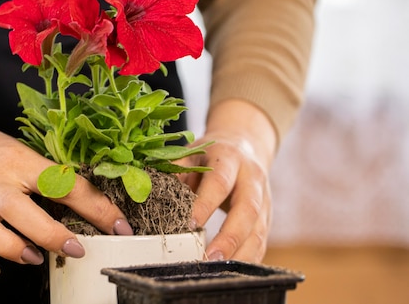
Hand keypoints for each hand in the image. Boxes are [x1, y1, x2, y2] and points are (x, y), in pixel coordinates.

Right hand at [0, 63, 131, 276]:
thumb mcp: (18, 153)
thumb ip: (45, 177)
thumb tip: (90, 207)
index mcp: (16, 160)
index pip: (62, 183)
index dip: (96, 208)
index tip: (120, 228)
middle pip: (20, 211)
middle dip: (52, 235)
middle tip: (76, 249)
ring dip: (13, 250)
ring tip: (33, 256)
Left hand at [177, 99, 276, 262]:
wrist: (244, 145)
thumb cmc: (210, 155)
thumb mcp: (191, 154)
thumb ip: (174, 171)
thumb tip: (149, 193)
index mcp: (229, 158)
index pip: (220, 182)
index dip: (206, 204)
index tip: (189, 225)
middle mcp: (252, 178)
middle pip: (248, 210)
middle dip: (230, 237)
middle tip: (209, 258)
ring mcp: (264, 199)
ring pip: (259, 231)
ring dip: (240, 254)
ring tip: (218, 271)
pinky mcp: (268, 217)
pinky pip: (261, 242)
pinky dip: (248, 259)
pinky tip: (231, 272)